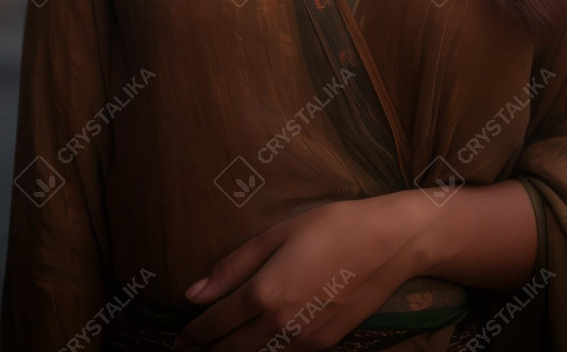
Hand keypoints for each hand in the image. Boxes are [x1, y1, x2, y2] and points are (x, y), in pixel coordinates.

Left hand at [174, 194, 430, 351]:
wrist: (388, 244)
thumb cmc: (331, 226)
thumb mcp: (277, 234)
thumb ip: (233, 266)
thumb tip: (193, 293)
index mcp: (264, 294)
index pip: (215, 325)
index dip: (192, 336)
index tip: (178, 341)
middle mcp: (280, 326)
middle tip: (190, 351)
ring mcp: (304, 341)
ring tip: (221, 348)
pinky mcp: (325, 346)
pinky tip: (261, 345)